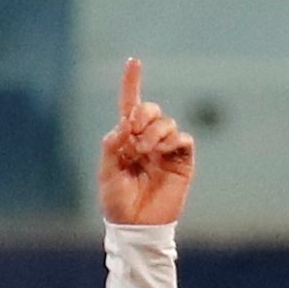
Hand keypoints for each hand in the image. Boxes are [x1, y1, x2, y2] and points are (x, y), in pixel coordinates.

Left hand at [98, 57, 192, 225]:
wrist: (137, 226)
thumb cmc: (118, 203)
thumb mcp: (107, 173)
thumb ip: (112, 146)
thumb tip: (124, 125)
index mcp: (127, 140)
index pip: (130, 106)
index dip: (132, 83)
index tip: (133, 61)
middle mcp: (147, 141)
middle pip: (150, 110)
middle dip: (142, 115)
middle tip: (133, 133)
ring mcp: (165, 150)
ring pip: (167, 123)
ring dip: (155, 132)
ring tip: (145, 151)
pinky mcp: (182, 161)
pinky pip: (182, 139)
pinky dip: (171, 140)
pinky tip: (161, 152)